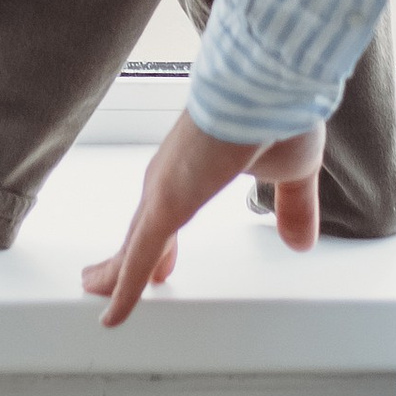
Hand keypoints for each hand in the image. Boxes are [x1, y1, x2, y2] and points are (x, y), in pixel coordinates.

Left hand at [85, 106, 323, 321]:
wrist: (271, 80)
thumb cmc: (280, 108)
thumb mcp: (294, 170)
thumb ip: (292, 206)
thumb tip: (300, 240)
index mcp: (198, 166)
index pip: (169, 213)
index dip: (160, 244)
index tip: (158, 266)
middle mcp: (173, 175)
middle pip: (141, 228)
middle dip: (126, 257)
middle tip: (105, 279)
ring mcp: (166, 189)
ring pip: (133, 244)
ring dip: (116, 271)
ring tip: (95, 289)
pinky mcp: (166, 203)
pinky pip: (138, 256)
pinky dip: (124, 289)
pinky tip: (113, 315)